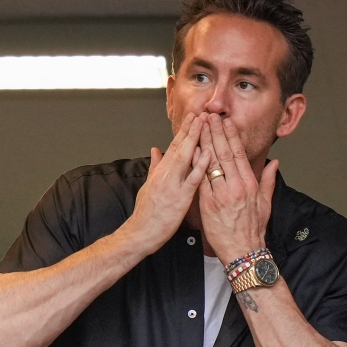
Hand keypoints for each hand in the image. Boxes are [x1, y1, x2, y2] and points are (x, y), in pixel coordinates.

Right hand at [126, 113, 208, 247]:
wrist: (139, 234)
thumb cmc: (146, 213)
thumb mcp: (148, 185)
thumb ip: (154, 166)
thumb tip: (156, 150)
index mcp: (160, 171)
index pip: (173, 146)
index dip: (184, 131)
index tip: (193, 117)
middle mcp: (165, 174)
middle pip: (180, 147)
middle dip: (191, 128)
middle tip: (201, 112)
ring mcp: (172, 184)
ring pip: (185, 157)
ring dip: (195, 138)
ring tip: (204, 123)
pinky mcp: (180, 197)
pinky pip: (192, 178)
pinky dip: (199, 164)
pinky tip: (207, 152)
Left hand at [198, 114, 277, 263]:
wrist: (243, 252)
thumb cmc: (253, 230)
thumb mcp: (266, 204)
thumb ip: (268, 181)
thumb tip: (274, 164)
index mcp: (250, 184)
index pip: (239, 154)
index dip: (232, 136)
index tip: (226, 122)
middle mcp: (236, 186)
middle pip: (224, 153)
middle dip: (216, 132)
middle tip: (210, 116)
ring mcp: (222, 194)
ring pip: (211, 163)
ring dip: (205, 142)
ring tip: (199, 126)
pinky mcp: (208, 204)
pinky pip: (201, 180)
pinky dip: (196, 164)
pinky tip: (192, 151)